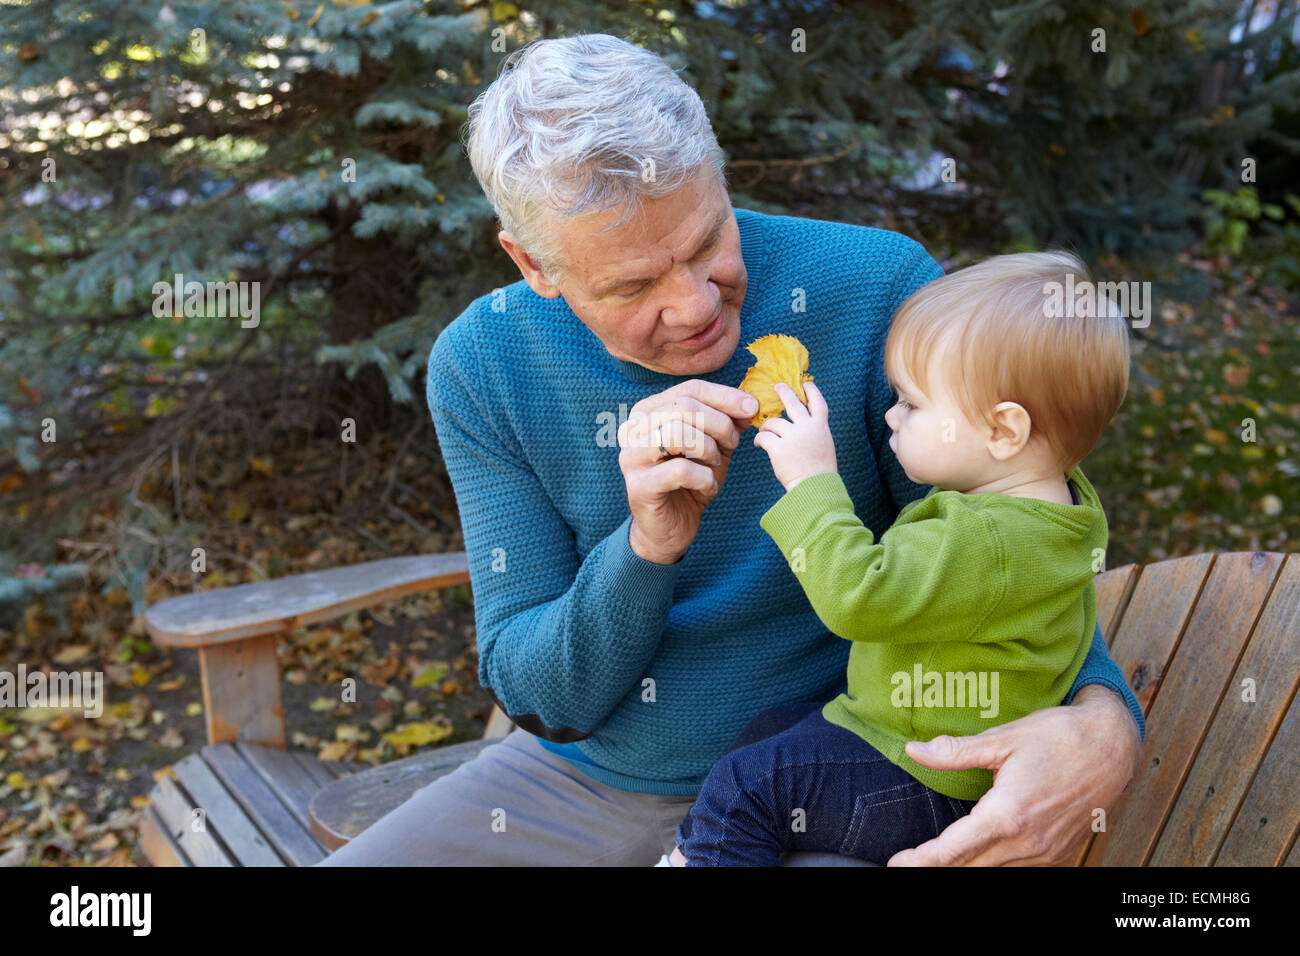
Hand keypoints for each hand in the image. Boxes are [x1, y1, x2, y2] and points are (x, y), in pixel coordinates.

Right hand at [618, 380, 756, 564]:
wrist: (669, 529)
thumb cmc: (690, 483)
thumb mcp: (714, 447)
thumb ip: (727, 422)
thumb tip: (750, 404)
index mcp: (649, 412)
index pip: (689, 389)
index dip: (725, 396)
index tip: (752, 408)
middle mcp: (634, 429)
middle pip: (683, 406)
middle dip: (719, 424)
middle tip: (733, 444)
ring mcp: (632, 456)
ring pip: (678, 433)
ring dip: (708, 449)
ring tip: (714, 466)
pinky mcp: (638, 485)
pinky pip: (680, 470)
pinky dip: (704, 478)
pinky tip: (707, 487)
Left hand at [751, 381, 837, 491]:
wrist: (815, 489)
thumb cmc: (819, 472)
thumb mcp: (824, 446)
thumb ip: (814, 433)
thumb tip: (798, 424)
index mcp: (821, 428)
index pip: (818, 403)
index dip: (812, 391)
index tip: (806, 384)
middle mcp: (807, 428)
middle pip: (793, 403)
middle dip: (784, 392)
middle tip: (778, 386)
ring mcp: (793, 437)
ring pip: (773, 422)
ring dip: (766, 427)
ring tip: (764, 433)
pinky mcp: (778, 448)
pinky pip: (763, 437)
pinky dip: (759, 440)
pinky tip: (758, 444)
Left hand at [887, 684, 1140, 865]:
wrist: (1114, 748)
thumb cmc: (1058, 737)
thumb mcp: (1004, 739)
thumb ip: (956, 752)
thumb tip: (913, 752)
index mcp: (1008, 814)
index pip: (953, 850)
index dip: (920, 861)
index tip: (895, 863)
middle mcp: (1027, 842)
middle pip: (968, 868)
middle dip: (935, 866)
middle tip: (906, 861)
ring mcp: (1045, 853)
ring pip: (992, 871)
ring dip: (963, 866)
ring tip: (933, 860)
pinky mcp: (1057, 855)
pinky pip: (1016, 869)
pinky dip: (991, 865)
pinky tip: (976, 856)